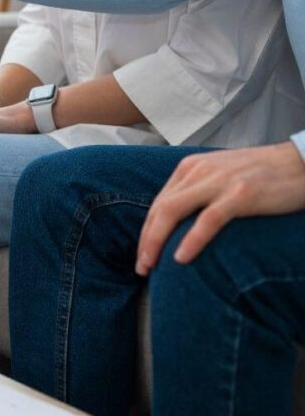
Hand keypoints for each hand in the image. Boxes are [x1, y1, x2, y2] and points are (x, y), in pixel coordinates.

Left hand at [136, 142, 304, 275]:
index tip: (142, 254)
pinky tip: (181, 258)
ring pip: (173, 211)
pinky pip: (208, 219)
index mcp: (190, 168)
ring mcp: (219, 181)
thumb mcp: (220, 177)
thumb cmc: (262, 175)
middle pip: (160, 209)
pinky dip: (192, 239)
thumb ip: (197, 193)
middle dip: (146, 240)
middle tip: (141, 267)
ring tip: (151, 265)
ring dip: (157, 241)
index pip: (158, 203)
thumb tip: (177, 223)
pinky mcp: (241, 194)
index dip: (146, 231)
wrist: (301, 163)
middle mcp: (199, 171)